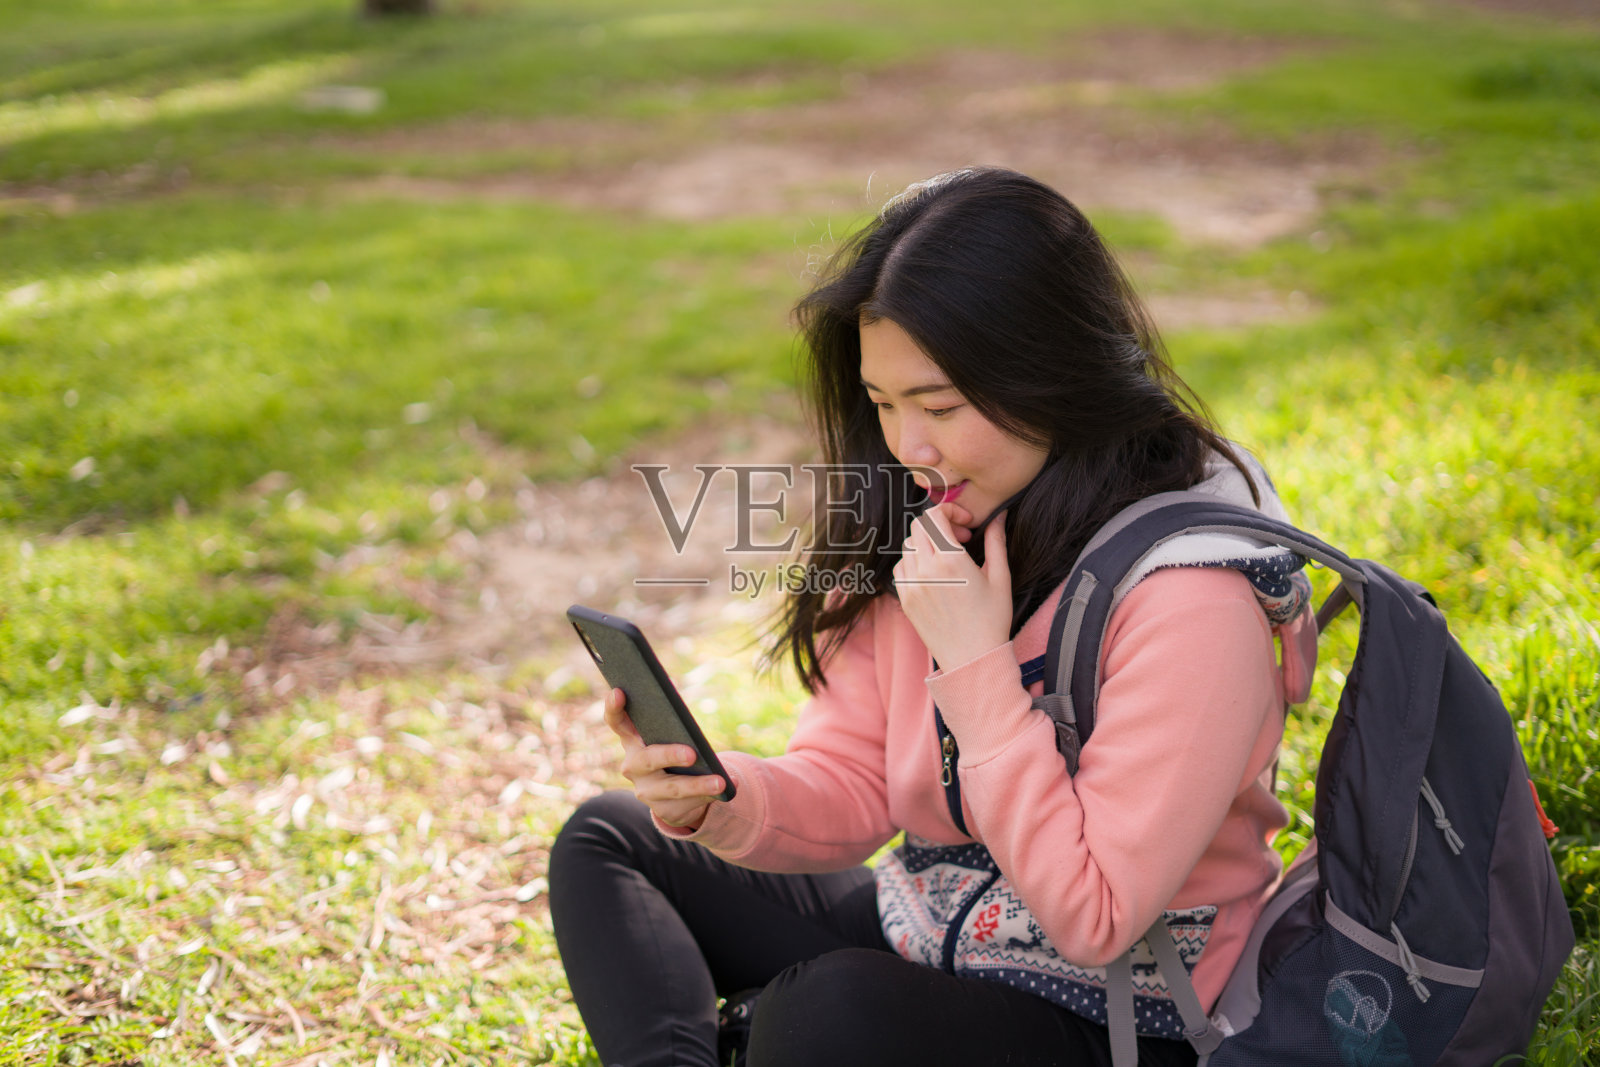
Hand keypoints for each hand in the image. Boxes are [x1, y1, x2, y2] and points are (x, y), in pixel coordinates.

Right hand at [602, 687, 725, 829]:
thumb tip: (673, 687)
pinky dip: (708, 796)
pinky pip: (686, 804)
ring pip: (672, 787)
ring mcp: (646, 791)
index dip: (613, 708)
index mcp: (632, 740)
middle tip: (691, 753)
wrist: (676, 795)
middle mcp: (633, 766)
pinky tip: (726, 790)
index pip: (616, 722)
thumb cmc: (674, 749)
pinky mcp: (663, 810)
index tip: (618, 691)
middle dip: (669, 755)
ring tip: (720, 781)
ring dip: (698, 784)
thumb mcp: (672, 733)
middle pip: (647, 759)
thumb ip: (672, 714)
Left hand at [893, 507, 1011, 670]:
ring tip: (948, 557)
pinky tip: (933, 573)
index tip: (966, 524)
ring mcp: (912, 586)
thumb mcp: (1001, 577)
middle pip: (919, 527)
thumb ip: (996, 541)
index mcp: (950, 561)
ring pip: (908, 546)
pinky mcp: (906, 600)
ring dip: (927, 543)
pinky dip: (914, 562)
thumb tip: (998, 516)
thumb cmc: (992, 620)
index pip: (934, 516)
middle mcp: (926, 571)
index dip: (950, 511)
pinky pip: (901, 568)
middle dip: (939, 525)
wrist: (973, 659)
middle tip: (960, 539)